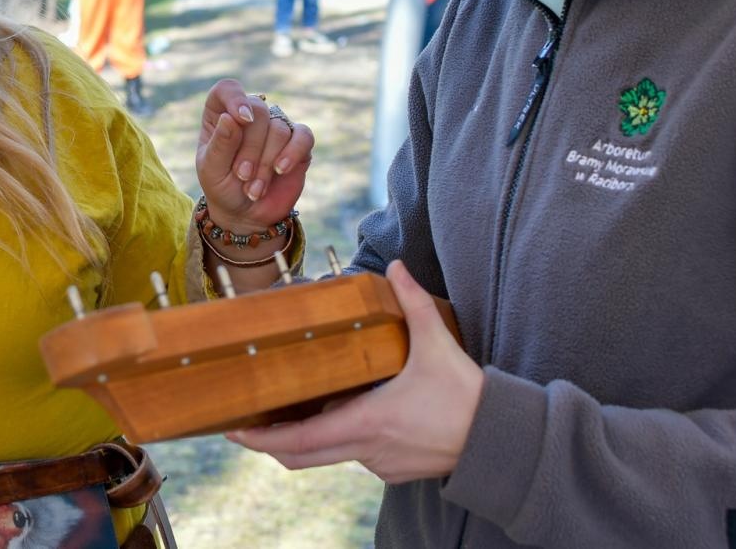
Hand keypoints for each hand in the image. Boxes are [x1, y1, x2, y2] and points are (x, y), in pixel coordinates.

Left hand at [195, 79, 311, 231]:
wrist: (246, 213)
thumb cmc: (223, 187)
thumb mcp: (212, 170)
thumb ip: (220, 144)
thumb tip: (231, 117)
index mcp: (222, 115)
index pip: (228, 89)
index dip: (236, 98)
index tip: (241, 119)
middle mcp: (250, 116)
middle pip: (258, 110)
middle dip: (250, 148)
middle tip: (242, 177)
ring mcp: (275, 127)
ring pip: (278, 128)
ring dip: (266, 163)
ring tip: (254, 189)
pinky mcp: (298, 143)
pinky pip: (303, 136)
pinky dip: (292, 153)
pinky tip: (281, 170)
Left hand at [225, 261, 483, 482]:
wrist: (500, 440)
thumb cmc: (467, 397)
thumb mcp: (436, 344)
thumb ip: (413, 302)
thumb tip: (396, 266)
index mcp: (367, 422)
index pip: (301, 440)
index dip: (262, 439)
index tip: (235, 431)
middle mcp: (366, 449)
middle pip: (302, 456)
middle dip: (271, 442)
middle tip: (244, 425)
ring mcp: (379, 464)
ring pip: (331, 452)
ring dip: (311, 434)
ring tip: (291, 408)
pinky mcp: (393, 471)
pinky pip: (356, 455)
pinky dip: (342, 437)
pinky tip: (346, 411)